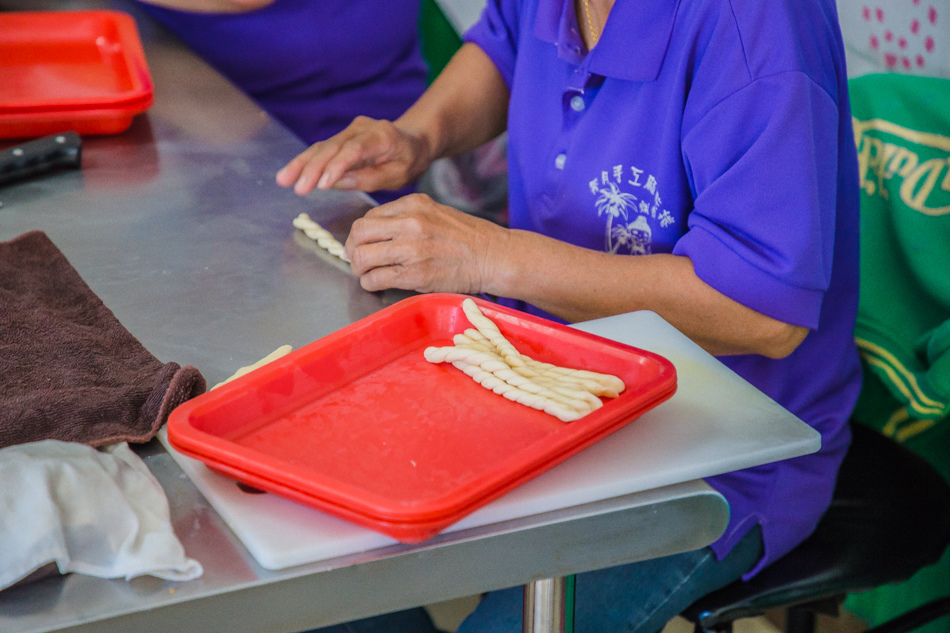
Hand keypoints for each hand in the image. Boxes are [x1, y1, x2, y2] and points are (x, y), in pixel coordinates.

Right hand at [275, 117, 432, 195]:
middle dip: (312, 168)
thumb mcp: (399, 175)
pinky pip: (322, 149)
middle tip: (297, 188)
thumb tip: (338, 183)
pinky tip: (289, 174)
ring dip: (301, 164)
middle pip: (333, 147)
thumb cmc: (409, 160)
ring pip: (322, 147)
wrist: (413, 140)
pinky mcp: (342, 137)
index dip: (336, 166)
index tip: (322, 185)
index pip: (354, 150)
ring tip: (283, 180)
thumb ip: (371, 178)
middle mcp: (362, 128)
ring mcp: (350, 130)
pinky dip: (306, 162)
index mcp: (382, 136)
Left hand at [345, 194, 508, 293]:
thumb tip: (379, 232)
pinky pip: (377, 278)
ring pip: (363, 256)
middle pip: (359, 234)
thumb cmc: (469, 238)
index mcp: (413, 204)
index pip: (369, 217)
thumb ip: (408, 217)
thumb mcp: (436, 213)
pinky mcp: (415, 275)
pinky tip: (377, 284)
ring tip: (367, 274)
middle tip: (358, 260)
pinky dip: (370, 284)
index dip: (360, 234)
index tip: (363, 245)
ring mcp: (412, 249)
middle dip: (352, 250)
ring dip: (359, 268)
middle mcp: (410, 223)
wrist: (495, 256)